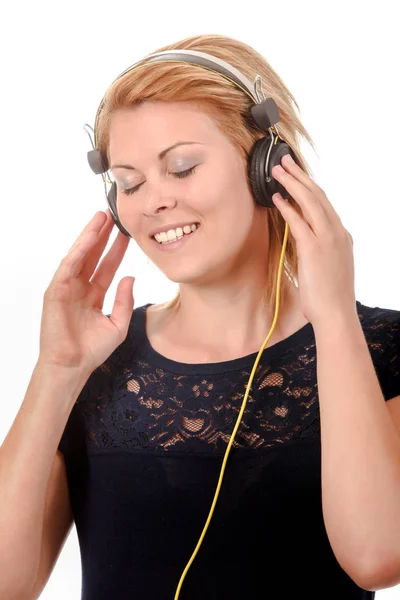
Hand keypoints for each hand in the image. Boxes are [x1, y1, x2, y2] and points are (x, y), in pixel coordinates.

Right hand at [38, 209, 133, 374]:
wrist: (73, 366)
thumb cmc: (92, 350)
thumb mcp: (118, 325)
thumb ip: (125, 301)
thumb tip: (130, 277)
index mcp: (93, 296)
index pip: (107, 267)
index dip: (116, 250)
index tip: (127, 234)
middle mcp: (80, 288)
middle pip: (93, 256)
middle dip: (104, 236)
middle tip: (115, 217)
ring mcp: (67, 287)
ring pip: (80, 255)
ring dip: (91, 235)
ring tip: (102, 217)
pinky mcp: (56, 290)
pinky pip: (70, 264)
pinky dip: (80, 248)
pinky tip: (91, 235)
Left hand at [271, 154, 355, 326]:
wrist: (336, 314)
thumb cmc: (329, 296)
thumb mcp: (326, 267)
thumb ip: (317, 251)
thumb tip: (304, 244)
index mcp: (341, 236)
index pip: (324, 204)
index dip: (309, 187)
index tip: (297, 176)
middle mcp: (337, 232)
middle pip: (318, 195)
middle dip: (300, 176)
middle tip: (285, 161)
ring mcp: (328, 239)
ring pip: (310, 201)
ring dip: (293, 183)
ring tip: (278, 170)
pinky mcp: (314, 248)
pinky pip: (299, 221)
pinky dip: (288, 207)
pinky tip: (277, 198)